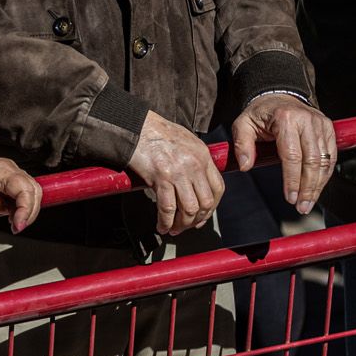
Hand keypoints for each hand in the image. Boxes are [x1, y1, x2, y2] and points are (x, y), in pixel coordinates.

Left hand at [0, 145, 42, 232]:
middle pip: (33, 190)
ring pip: (31, 191)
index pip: (25, 189)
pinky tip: (12, 216)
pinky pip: (22, 192)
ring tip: (14, 224)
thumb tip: (8, 210)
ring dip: (27, 210)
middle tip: (17, 228)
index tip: (17, 226)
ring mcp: (8, 173)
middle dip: (30, 212)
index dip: (26, 209)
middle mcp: (9, 168)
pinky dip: (22, 206)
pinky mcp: (5, 180)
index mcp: (0, 170)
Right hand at [125, 111, 223, 237]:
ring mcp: (179, 172)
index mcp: (203, 155)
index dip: (212, 207)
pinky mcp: (162, 178)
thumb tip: (196, 182)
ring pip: (189, 209)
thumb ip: (195, 160)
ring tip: (174, 228)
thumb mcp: (186, 141)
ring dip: (182, 224)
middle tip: (188, 226)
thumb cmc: (157, 132)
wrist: (137, 127)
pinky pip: (168, 208)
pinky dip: (165, 222)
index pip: (218, 187)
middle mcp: (195, 165)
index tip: (203, 215)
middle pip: (206, 202)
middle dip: (197, 219)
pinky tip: (162, 226)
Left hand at [230, 94, 336, 215]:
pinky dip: (324, 175)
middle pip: (312, 161)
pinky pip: (330, 156)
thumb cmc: (260, 114)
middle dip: (308, 188)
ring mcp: (320, 123)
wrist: (279, 95)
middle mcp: (307, 120)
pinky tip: (316, 189)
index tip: (289, 198)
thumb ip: (242, 144)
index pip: (292, 155)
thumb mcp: (243, 124)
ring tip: (308, 203)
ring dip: (318, 185)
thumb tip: (245, 166)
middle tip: (301, 207)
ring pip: (324, 161)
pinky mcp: (328, 128)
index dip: (292, 179)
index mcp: (285, 118)